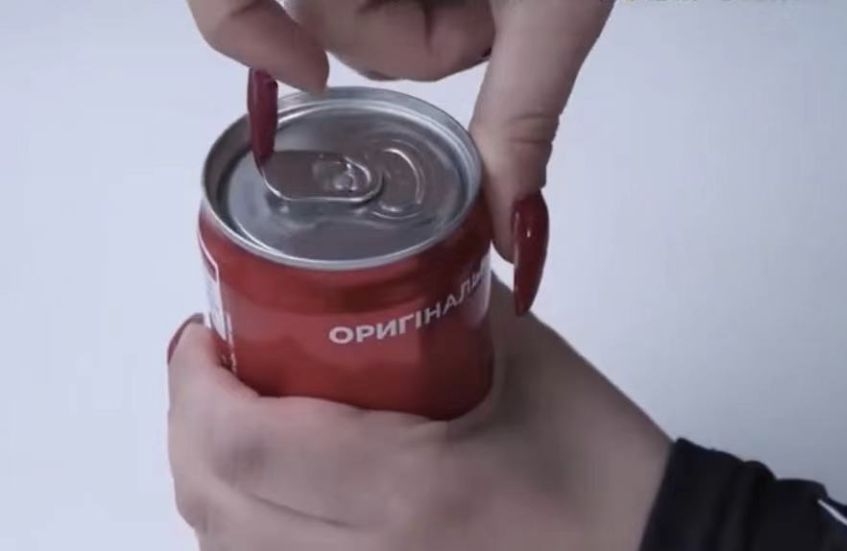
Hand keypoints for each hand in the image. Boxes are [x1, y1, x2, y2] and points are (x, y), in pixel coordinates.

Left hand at [167, 281, 670, 550]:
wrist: (650, 547)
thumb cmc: (605, 468)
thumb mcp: (524, 362)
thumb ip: (442, 301)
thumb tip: (381, 266)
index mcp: (411, 488)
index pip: (244, 441)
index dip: (196, 380)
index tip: (207, 334)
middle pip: (211, 502)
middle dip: (189, 423)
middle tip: (217, 365)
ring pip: (228, 549)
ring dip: (212, 478)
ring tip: (241, 419)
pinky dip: (249, 527)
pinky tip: (276, 487)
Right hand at [185, 0, 613, 313]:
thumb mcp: (555, 7)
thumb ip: (523, 115)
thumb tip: (507, 228)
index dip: (245, 37)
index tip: (306, 77)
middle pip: (318, 22)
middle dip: (410, 44)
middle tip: (483, 25)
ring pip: (353, 11)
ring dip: (428, 23)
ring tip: (492, 1)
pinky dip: (423, 3)